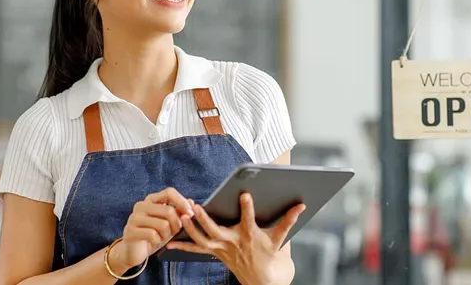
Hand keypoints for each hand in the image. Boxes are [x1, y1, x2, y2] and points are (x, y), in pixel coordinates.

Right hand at [108, 188, 194, 272]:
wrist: (134, 251)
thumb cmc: (154, 234)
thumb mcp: (169, 223)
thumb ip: (179, 212)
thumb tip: (192, 202)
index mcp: (151, 200)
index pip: (169, 192)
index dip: (182, 202)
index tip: (191, 214)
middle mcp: (141, 205)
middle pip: (168, 210)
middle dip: (177, 224)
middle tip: (175, 232)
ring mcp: (134, 218)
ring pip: (162, 224)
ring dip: (167, 235)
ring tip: (163, 237)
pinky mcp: (130, 231)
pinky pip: (153, 235)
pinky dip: (158, 241)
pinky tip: (154, 242)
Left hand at [166, 193, 305, 284]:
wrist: (264, 282)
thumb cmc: (272, 258)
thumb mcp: (282, 239)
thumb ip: (289, 220)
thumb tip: (301, 205)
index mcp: (251, 236)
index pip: (249, 220)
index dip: (247, 207)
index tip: (244, 194)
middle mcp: (234, 243)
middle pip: (217, 231)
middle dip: (205, 219)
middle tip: (194, 206)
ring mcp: (223, 250)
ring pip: (204, 239)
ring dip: (191, 227)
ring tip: (182, 213)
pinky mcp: (216, 254)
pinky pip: (197, 250)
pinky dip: (183, 246)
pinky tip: (169, 242)